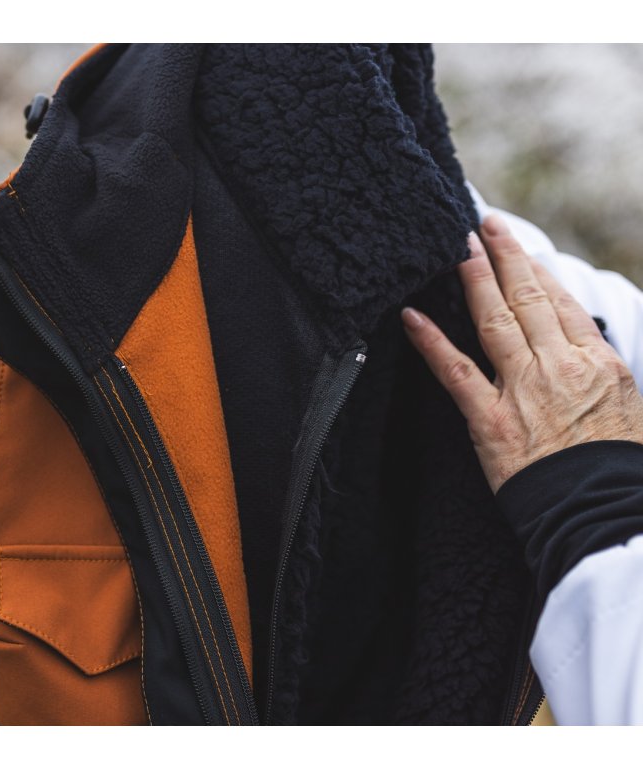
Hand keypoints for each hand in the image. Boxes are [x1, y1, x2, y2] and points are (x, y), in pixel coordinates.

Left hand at [402, 214, 642, 493]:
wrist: (605, 513)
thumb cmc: (619, 472)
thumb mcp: (631, 414)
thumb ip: (603, 380)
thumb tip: (589, 362)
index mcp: (600, 364)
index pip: (562, 305)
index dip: (539, 273)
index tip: (523, 252)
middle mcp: (561, 366)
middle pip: (529, 299)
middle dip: (506, 257)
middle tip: (484, 225)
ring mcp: (524, 390)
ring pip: (495, 320)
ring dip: (473, 279)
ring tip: (456, 247)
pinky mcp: (491, 420)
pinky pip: (455, 372)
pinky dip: (430, 341)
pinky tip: (411, 316)